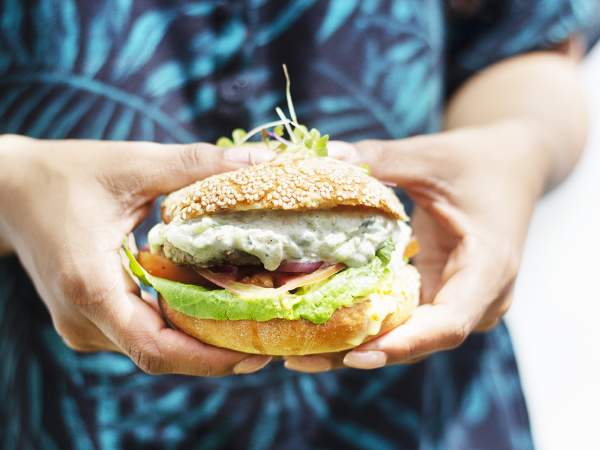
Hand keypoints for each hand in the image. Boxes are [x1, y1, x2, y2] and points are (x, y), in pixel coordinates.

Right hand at [0, 135, 274, 375]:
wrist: (9, 189)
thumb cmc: (66, 173)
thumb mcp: (134, 164)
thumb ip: (197, 164)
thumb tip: (262, 161)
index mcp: (91, 285)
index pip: (154, 347)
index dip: (209, 358)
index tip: (256, 352)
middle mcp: (83, 318)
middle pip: (159, 354)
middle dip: (215, 353)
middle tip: (267, 339)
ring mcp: (83, 324)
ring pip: (151, 348)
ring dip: (199, 341)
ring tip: (249, 325)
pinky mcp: (89, 318)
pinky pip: (140, 333)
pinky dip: (177, 327)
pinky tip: (211, 310)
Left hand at [285, 120, 546, 371]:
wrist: (511, 167)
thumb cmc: (478, 161)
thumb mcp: (431, 156)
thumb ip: (382, 158)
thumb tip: (325, 156)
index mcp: (489, 268)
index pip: (449, 322)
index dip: (404, 343)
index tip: (357, 355)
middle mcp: (479, 298)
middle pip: (421, 340)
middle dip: (365, 351)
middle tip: (303, 357)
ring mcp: (460, 301)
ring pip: (410, 336)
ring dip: (360, 344)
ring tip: (302, 350)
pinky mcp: (440, 294)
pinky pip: (405, 318)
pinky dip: (369, 323)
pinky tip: (325, 323)